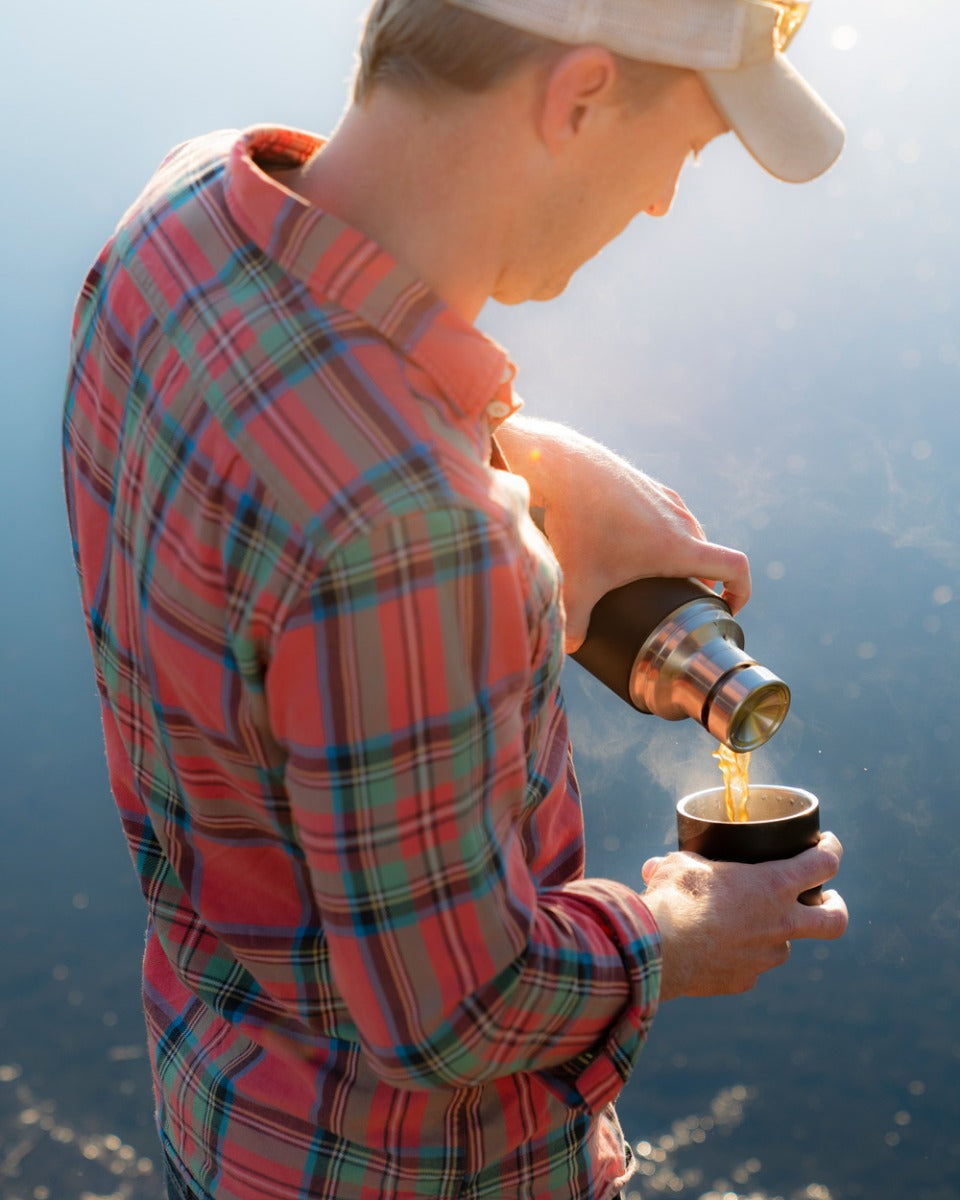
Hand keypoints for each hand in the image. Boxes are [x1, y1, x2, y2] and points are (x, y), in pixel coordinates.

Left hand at [494, 416, 750, 651]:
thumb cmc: (578, 523)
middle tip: (681, 601)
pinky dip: (661, 532)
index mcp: (679, 546)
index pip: (735, 567)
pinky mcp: (646, 485)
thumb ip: (574, 621)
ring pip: (688, 530)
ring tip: (656, 575)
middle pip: (709, 553)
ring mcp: (664, 498)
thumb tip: (569, 648)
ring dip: (683, 553)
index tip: (728, 609)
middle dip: (703, 580)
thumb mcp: (577, 581)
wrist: (563, 467)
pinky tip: (632, 542)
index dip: (742, 591)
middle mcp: (680, 520)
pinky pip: (667, 513)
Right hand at [639, 833, 847, 999]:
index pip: (823, 863)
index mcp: (772, 885)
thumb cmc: (675, 897)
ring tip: (744, 922)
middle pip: (834, 920)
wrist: (660, 949)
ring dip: (773, 933)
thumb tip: (655, 866)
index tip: (826, 844)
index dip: (831, 850)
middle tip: (825, 898)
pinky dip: (740, 955)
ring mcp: (765, 955)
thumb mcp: (680, 865)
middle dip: (836, 906)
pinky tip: (717, 948)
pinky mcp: (744, 979)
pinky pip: (751, 966)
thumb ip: (683, 864)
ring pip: (784, 945)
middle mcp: (779, 922)